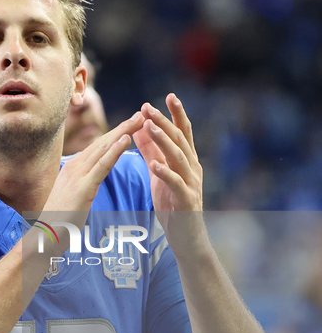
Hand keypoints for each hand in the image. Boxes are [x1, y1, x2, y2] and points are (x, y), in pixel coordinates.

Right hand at [44, 113, 143, 223]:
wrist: (44, 235)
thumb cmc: (59, 221)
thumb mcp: (71, 197)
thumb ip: (81, 186)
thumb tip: (87, 184)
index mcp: (73, 169)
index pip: (98, 147)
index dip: (115, 134)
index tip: (131, 124)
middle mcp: (75, 167)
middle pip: (103, 142)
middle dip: (123, 127)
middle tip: (141, 113)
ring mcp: (78, 175)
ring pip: (104, 148)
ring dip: (123, 132)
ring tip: (139, 119)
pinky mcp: (83, 187)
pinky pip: (102, 166)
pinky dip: (115, 151)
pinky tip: (127, 139)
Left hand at [134, 94, 201, 212]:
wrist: (187, 237)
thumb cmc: (173, 205)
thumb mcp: (159, 174)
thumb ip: (151, 153)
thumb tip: (139, 130)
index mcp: (186, 160)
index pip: (183, 132)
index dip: (176, 114)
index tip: (168, 95)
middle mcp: (193, 167)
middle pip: (179, 139)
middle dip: (164, 121)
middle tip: (149, 107)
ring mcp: (191, 183)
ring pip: (179, 157)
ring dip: (164, 140)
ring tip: (150, 127)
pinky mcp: (186, 200)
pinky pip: (176, 183)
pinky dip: (165, 173)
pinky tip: (154, 165)